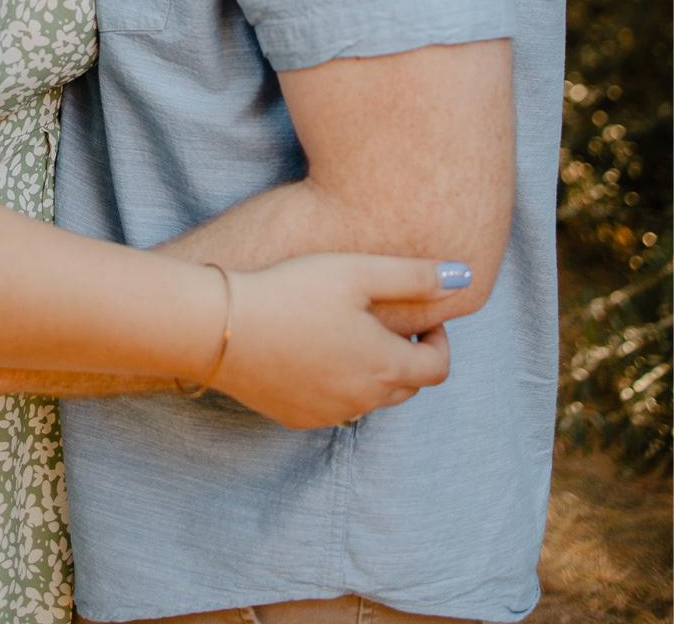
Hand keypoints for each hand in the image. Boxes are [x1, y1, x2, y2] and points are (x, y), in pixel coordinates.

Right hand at [215, 254, 454, 427]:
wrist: (222, 325)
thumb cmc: (292, 290)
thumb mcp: (357, 271)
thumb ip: (415, 276)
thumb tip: (467, 277)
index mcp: (385, 366)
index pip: (437, 369)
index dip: (439, 340)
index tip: (423, 316)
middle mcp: (363, 400)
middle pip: (406, 388)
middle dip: (407, 355)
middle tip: (387, 320)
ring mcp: (328, 414)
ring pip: (368, 398)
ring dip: (372, 371)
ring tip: (346, 330)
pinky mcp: (295, 417)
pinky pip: (332, 406)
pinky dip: (336, 383)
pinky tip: (312, 350)